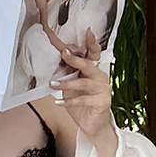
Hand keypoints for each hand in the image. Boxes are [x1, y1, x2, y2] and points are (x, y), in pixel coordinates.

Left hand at [49, 28, 114, 142]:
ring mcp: (103, 89)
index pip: (94, 53)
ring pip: (83, 83)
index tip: (88, 31)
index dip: (92, 42)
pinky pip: (83, 100)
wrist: (94, 125)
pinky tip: (58, 102)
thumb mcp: (72, 86)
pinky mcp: (102, 102)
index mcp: (94, 70)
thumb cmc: (82, 104)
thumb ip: (68, 75)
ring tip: (52, 84)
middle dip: (76, 59)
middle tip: (64, 54)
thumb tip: (52, 62)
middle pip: (89, 64)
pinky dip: (68, 101)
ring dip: (66, 84)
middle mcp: (101, 77)